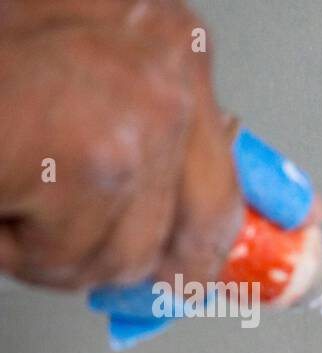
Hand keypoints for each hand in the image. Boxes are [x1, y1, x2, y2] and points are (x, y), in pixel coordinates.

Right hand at [0, 0, 238, 289]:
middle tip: (74, 243)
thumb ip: (150, 134)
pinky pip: (65, 257)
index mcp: (173, 46)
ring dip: (53, 249)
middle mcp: (170, 78)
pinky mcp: (87, 163)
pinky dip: (11, 247)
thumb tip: (209, 224)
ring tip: (7, 189)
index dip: (222, 239)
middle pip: (194, 234)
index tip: (234, 274)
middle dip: (134, 260)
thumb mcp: (83, 69)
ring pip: (123, 256)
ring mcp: (136, 121)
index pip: (235, 176)